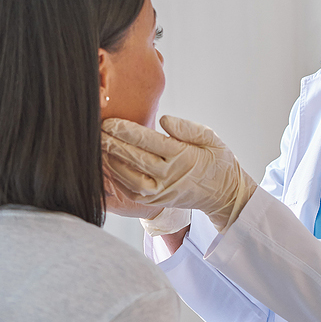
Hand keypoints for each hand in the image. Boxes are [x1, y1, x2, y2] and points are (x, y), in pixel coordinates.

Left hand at [101, 115, 256, 232]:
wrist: (225, 194)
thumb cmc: (217, 161)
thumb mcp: (211, 138)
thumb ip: (188, 128)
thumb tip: (164, 119)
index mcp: (183, 156)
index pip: (148, 141)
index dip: (126, 131)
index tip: (110, 121)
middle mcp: (169, 175)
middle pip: (134, 158)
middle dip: (112, 143)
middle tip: (96, 131)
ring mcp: (161, 191)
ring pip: (129, 177)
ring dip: (110, 161)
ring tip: (97, 147)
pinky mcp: (156, 201)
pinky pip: (131, 190)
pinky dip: (116, 178)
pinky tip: (107, 165)